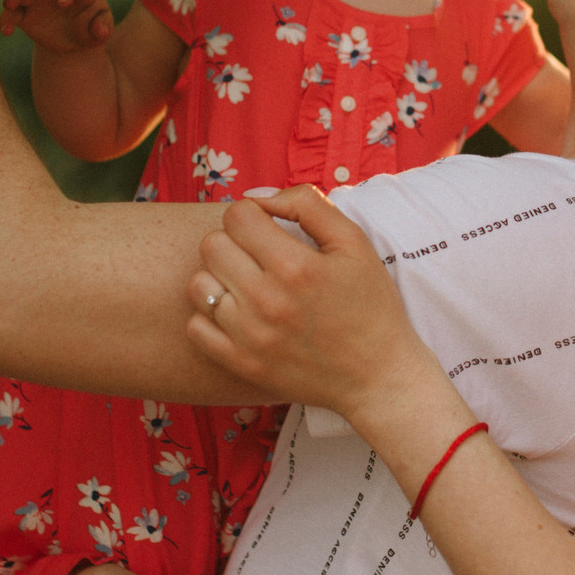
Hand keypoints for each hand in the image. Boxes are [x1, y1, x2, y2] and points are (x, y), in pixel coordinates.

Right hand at [1, 0, 114, 47]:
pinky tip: (6, 30)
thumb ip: (102, 28)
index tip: (62, 3)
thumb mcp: (102, 29)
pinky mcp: (23, 14)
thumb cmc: (92, 27)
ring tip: (11, 3)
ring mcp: (36, 0)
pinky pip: (11, 13)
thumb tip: (101, 32)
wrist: (74, 39)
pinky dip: (6, 19)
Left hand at [185, 185, 428, 424]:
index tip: (269, 229)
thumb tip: (259, 198)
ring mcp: (249, 336)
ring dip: (220, 278)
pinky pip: (196, 327)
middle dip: (234, 242)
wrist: (378, 376)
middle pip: (212, 245)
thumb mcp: (354, 242)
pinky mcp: (241, 364)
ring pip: (199, 284)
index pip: (237, 216)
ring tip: (248, 285)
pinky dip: (211, 316)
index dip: (252, 215)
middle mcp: (267, 301)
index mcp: (296, 266)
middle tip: (259, 256)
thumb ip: (308, 206)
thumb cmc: (370, 304)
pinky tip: (240, 314)